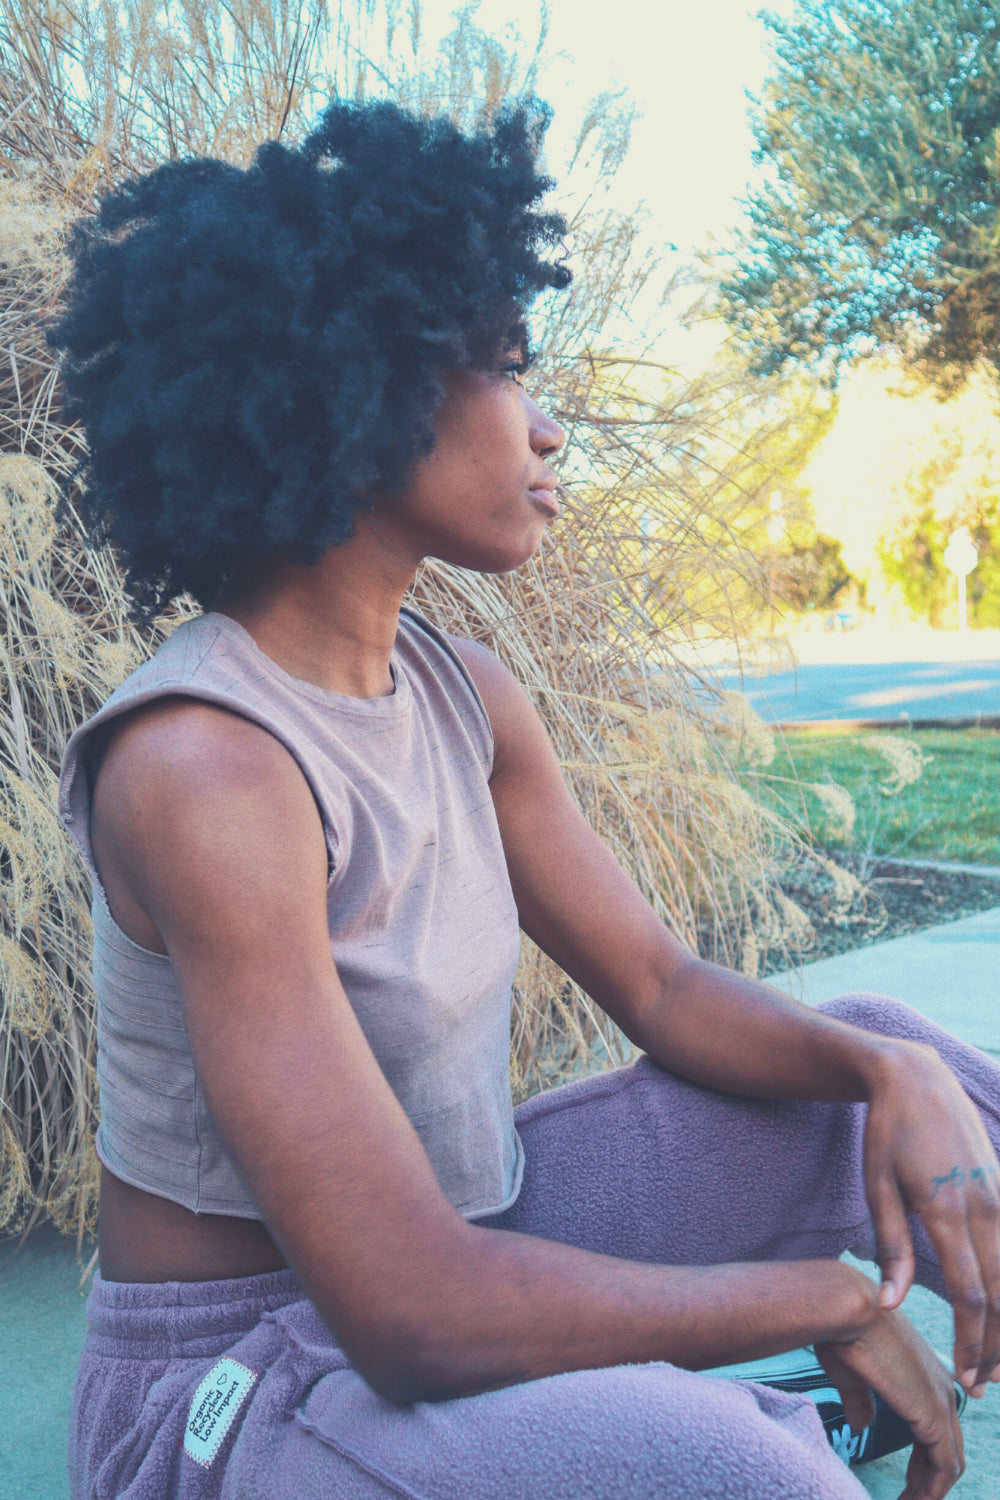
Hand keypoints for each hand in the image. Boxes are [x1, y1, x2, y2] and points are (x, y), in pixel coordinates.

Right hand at [816, 1308, 963, 1499]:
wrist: (847, 1309)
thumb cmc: (843, 1331)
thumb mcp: (852, 1374)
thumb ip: (861, 1400)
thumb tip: (860, 1423)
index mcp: (925, 1373)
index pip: (935, 1429)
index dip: (922, 1462)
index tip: (907, 1484)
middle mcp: (941, 1387)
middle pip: (946, 1448)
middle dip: (928, 1480)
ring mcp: (941, 1401)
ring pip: (949, 1462)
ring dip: (930, 1490)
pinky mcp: (934, 1415)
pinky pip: (943, 1467)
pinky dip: (931, 1491)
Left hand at [863, 1039, 999, 1393]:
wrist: (916, 1077)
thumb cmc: (886, 1132)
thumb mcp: (877, 1185)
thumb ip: (891, 1245)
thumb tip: (891, 1303)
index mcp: (947, 1210)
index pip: (971, 1295)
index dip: (970, 1342)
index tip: (963, 1377)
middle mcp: (985, 1206)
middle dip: (995, 1346)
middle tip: (980, 1386)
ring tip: (996, 1363)